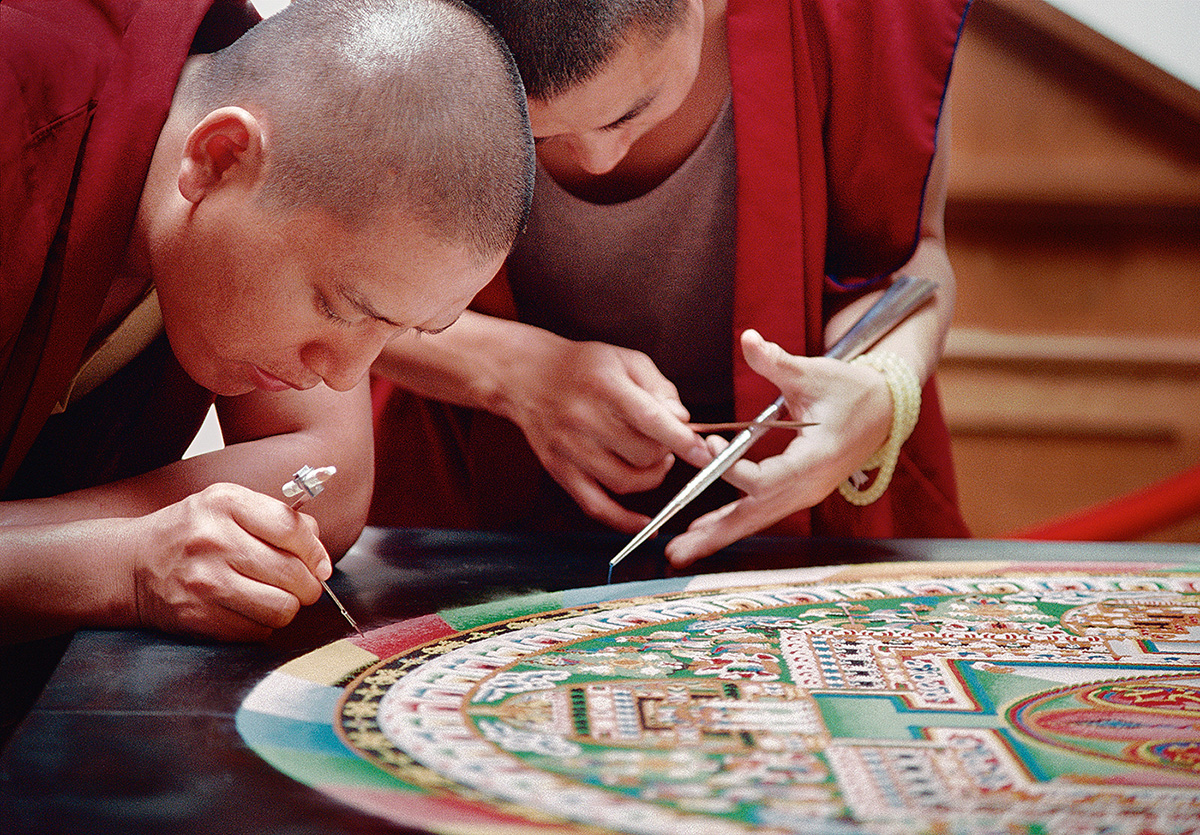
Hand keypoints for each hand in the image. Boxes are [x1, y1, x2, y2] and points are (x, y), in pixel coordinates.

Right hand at [125, 483, 331, 640]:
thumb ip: (277, 519)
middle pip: (293, 573)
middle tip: (302, 586)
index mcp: (226, 503)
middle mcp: (214, 540)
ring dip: (288, 608)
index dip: (316, 551)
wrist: (131, 564)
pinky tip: (249, 610)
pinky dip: (262, 625)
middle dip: (308, 585)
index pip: (293, 528)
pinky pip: (257, 631)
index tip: (319, 564)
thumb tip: (320, 554)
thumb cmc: (191, 533)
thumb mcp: (228, 506)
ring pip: (281, 608)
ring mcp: (204, 581)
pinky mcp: (198, 616)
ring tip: (277, 599)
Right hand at [501, 336, 711, 531]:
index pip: (649, 419)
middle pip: (642, 454)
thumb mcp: (626, 360)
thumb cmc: (583, 367)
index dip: (681, 439)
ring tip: (655, 461)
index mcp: (604, 385)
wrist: (526, 376)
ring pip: (626, 482)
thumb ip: (661, 388)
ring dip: (653, 477)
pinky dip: (624, 521)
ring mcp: (569, 449)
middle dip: (666, 453)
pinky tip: (647, 523)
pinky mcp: (559, 471)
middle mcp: (583, 419)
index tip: (703, 452)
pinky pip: (596, 507)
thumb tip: (683, 421)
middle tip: (667, 443)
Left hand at [664, 330, 892, 566]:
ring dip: (717, 536)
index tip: (707, 445)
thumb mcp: (814, 373)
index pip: (767, 479)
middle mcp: (808, 487)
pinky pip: (760, 513)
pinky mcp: (797, 493)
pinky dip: (731, 523)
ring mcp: (803, 494)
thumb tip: (749, 339)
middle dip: (715, 533)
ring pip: (755, 521)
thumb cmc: (849, 391)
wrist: (882, 410)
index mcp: (816, 460)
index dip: (732, 469)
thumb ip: (777, 362)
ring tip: (680, 552)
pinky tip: (704, 531)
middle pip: (755, 516)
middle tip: (677, 551)